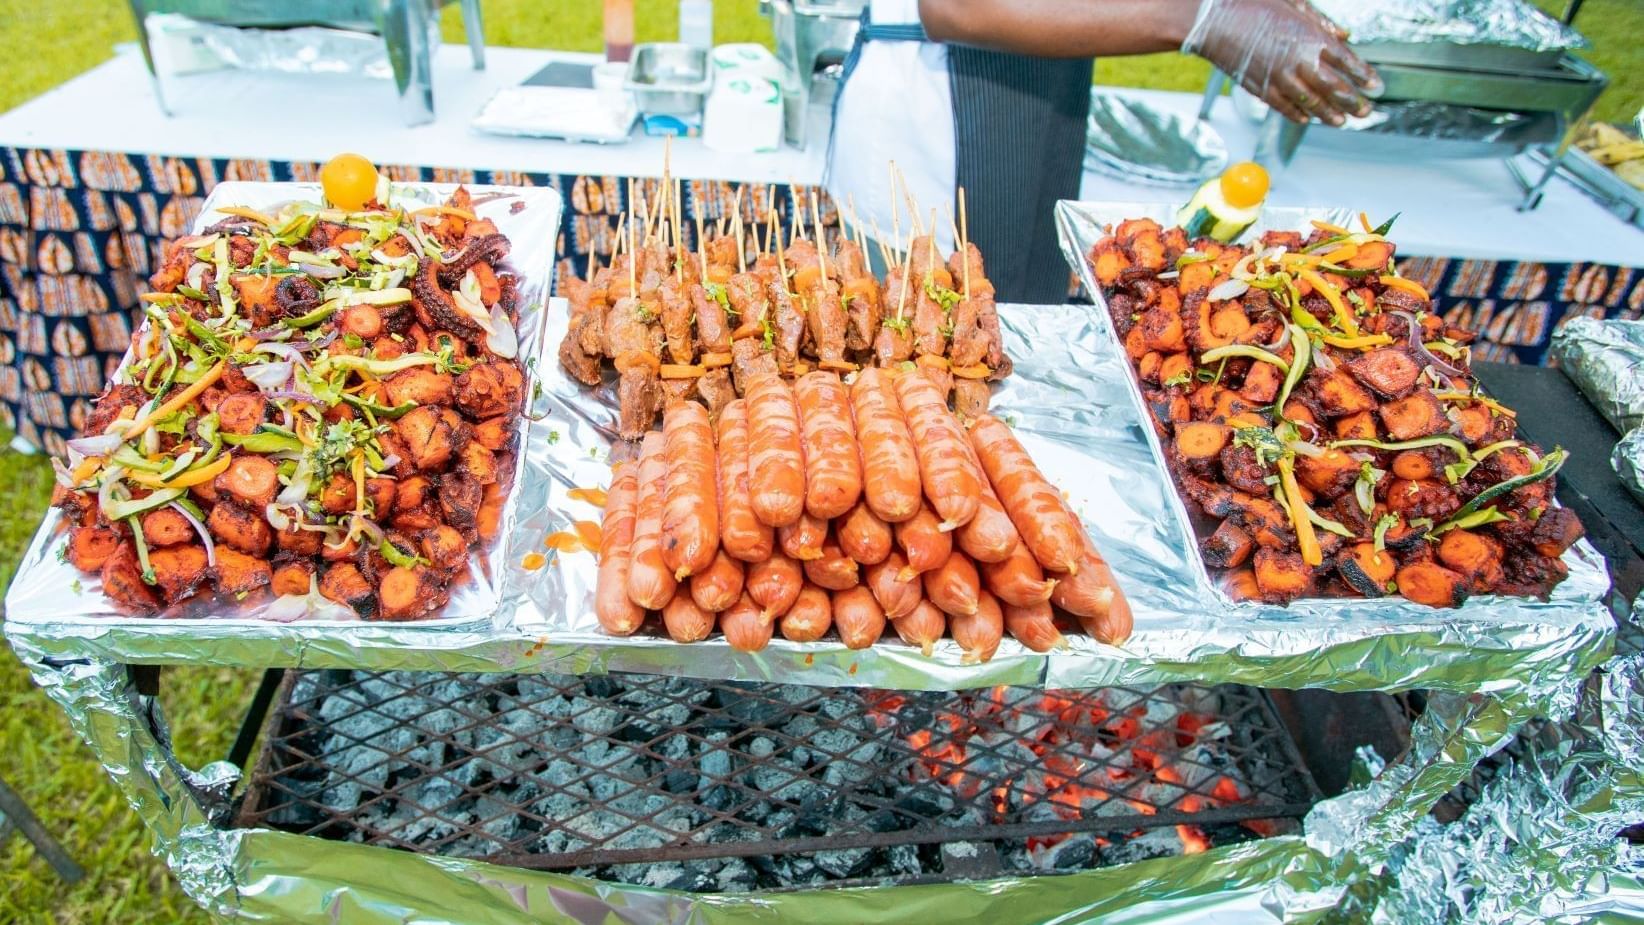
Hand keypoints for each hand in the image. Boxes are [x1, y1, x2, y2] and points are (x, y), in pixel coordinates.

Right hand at [1183, 0, 1381, 125]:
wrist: (1214, 21)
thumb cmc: (1253, 5)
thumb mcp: (1294, 3)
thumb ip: (1321, 22)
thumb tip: (1344, 36)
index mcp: (1311, 38)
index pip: (1347, 62)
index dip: (1364, 76)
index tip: (1376, 86)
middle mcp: (1300, 61)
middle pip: (1335, 87)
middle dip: (1353, 101)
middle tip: (1365, 110)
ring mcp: (1280, 78)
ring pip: (1312, 102)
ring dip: (1329, 113)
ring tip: (1341, 120)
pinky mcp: (1262, 89)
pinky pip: (1285, 107)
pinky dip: (1299, 114)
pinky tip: (1309, 118)